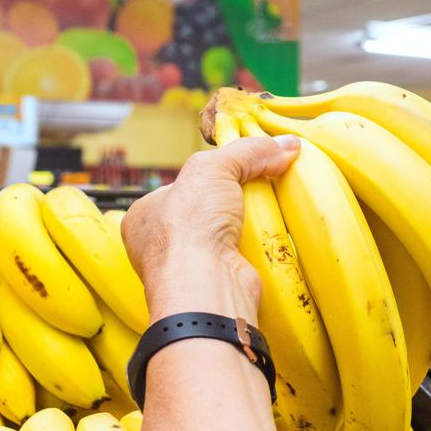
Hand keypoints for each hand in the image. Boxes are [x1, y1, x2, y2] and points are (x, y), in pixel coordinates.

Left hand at [121, 135, 299, 322]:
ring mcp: (191, 268)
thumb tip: (284, 145)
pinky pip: (246, 260)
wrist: (206, 285)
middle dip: (229, 203)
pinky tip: (269, 239)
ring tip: (264, 213)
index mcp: (145, 217)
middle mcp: (163, 246)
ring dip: (249, 226)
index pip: (179, 189)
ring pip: (227, 238)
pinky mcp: (220, 284)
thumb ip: (247, 151)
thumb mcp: (213, 168)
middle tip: (252, 192)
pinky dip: (261, 249)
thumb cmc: (187, 231)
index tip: (234, 169)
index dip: (207, 177)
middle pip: (206, 213)